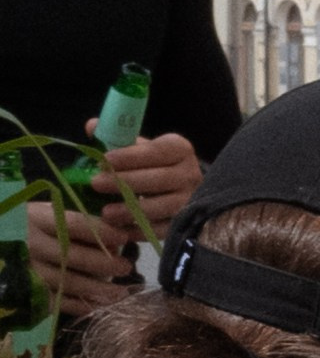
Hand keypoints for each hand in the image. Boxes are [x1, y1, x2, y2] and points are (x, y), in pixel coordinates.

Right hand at [20, 194, 134, 318]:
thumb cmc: (33, 225)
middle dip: (103, 263)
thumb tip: (118, 229)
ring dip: (97, 289)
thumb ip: (77, 218)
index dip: (101, 232)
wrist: (3, 242)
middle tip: (126, 267)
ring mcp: (30, 270)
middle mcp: (31, 245)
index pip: (74, 225)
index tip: (124, 237)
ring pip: (66, 282)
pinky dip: (82, 306)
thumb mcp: (48, 212)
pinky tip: (101, 306)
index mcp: (37, 218)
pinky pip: (58, 301)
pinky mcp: (30, 292)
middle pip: (71, 256)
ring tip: (122, 293)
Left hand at [86, 125, 201, 237]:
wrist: (180, 189)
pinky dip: (139, 231)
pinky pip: (162, 229)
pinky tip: (119, 230)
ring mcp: (190, 200)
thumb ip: (117, 138)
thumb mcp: (139, 147)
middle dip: (124, 182)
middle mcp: (190, 173)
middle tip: (95, 184)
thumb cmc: (152, 164)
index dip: (130, 156)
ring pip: (161, 206)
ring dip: (131, 210)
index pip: (155, 151)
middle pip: (158, 179)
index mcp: (179, 149)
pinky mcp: (185, 222)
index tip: (105, 160)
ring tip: (105, 213)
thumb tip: (92, 127)